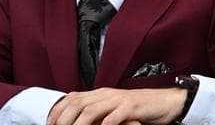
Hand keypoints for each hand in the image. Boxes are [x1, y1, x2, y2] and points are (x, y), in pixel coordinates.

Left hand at [46, 86, 186, 124]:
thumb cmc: (138, 109)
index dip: (58, 110)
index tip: (50, 124)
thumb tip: (78, 120)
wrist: (165, 102)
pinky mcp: (131, 107)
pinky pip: (113, 117)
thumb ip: (98, 112)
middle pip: (78, 103)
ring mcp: (119, 99)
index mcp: (100, 93)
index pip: (72, 98)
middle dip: (64, 119)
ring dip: (79, 124)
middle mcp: (107, 94)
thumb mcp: (114, 108)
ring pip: (92, 110)